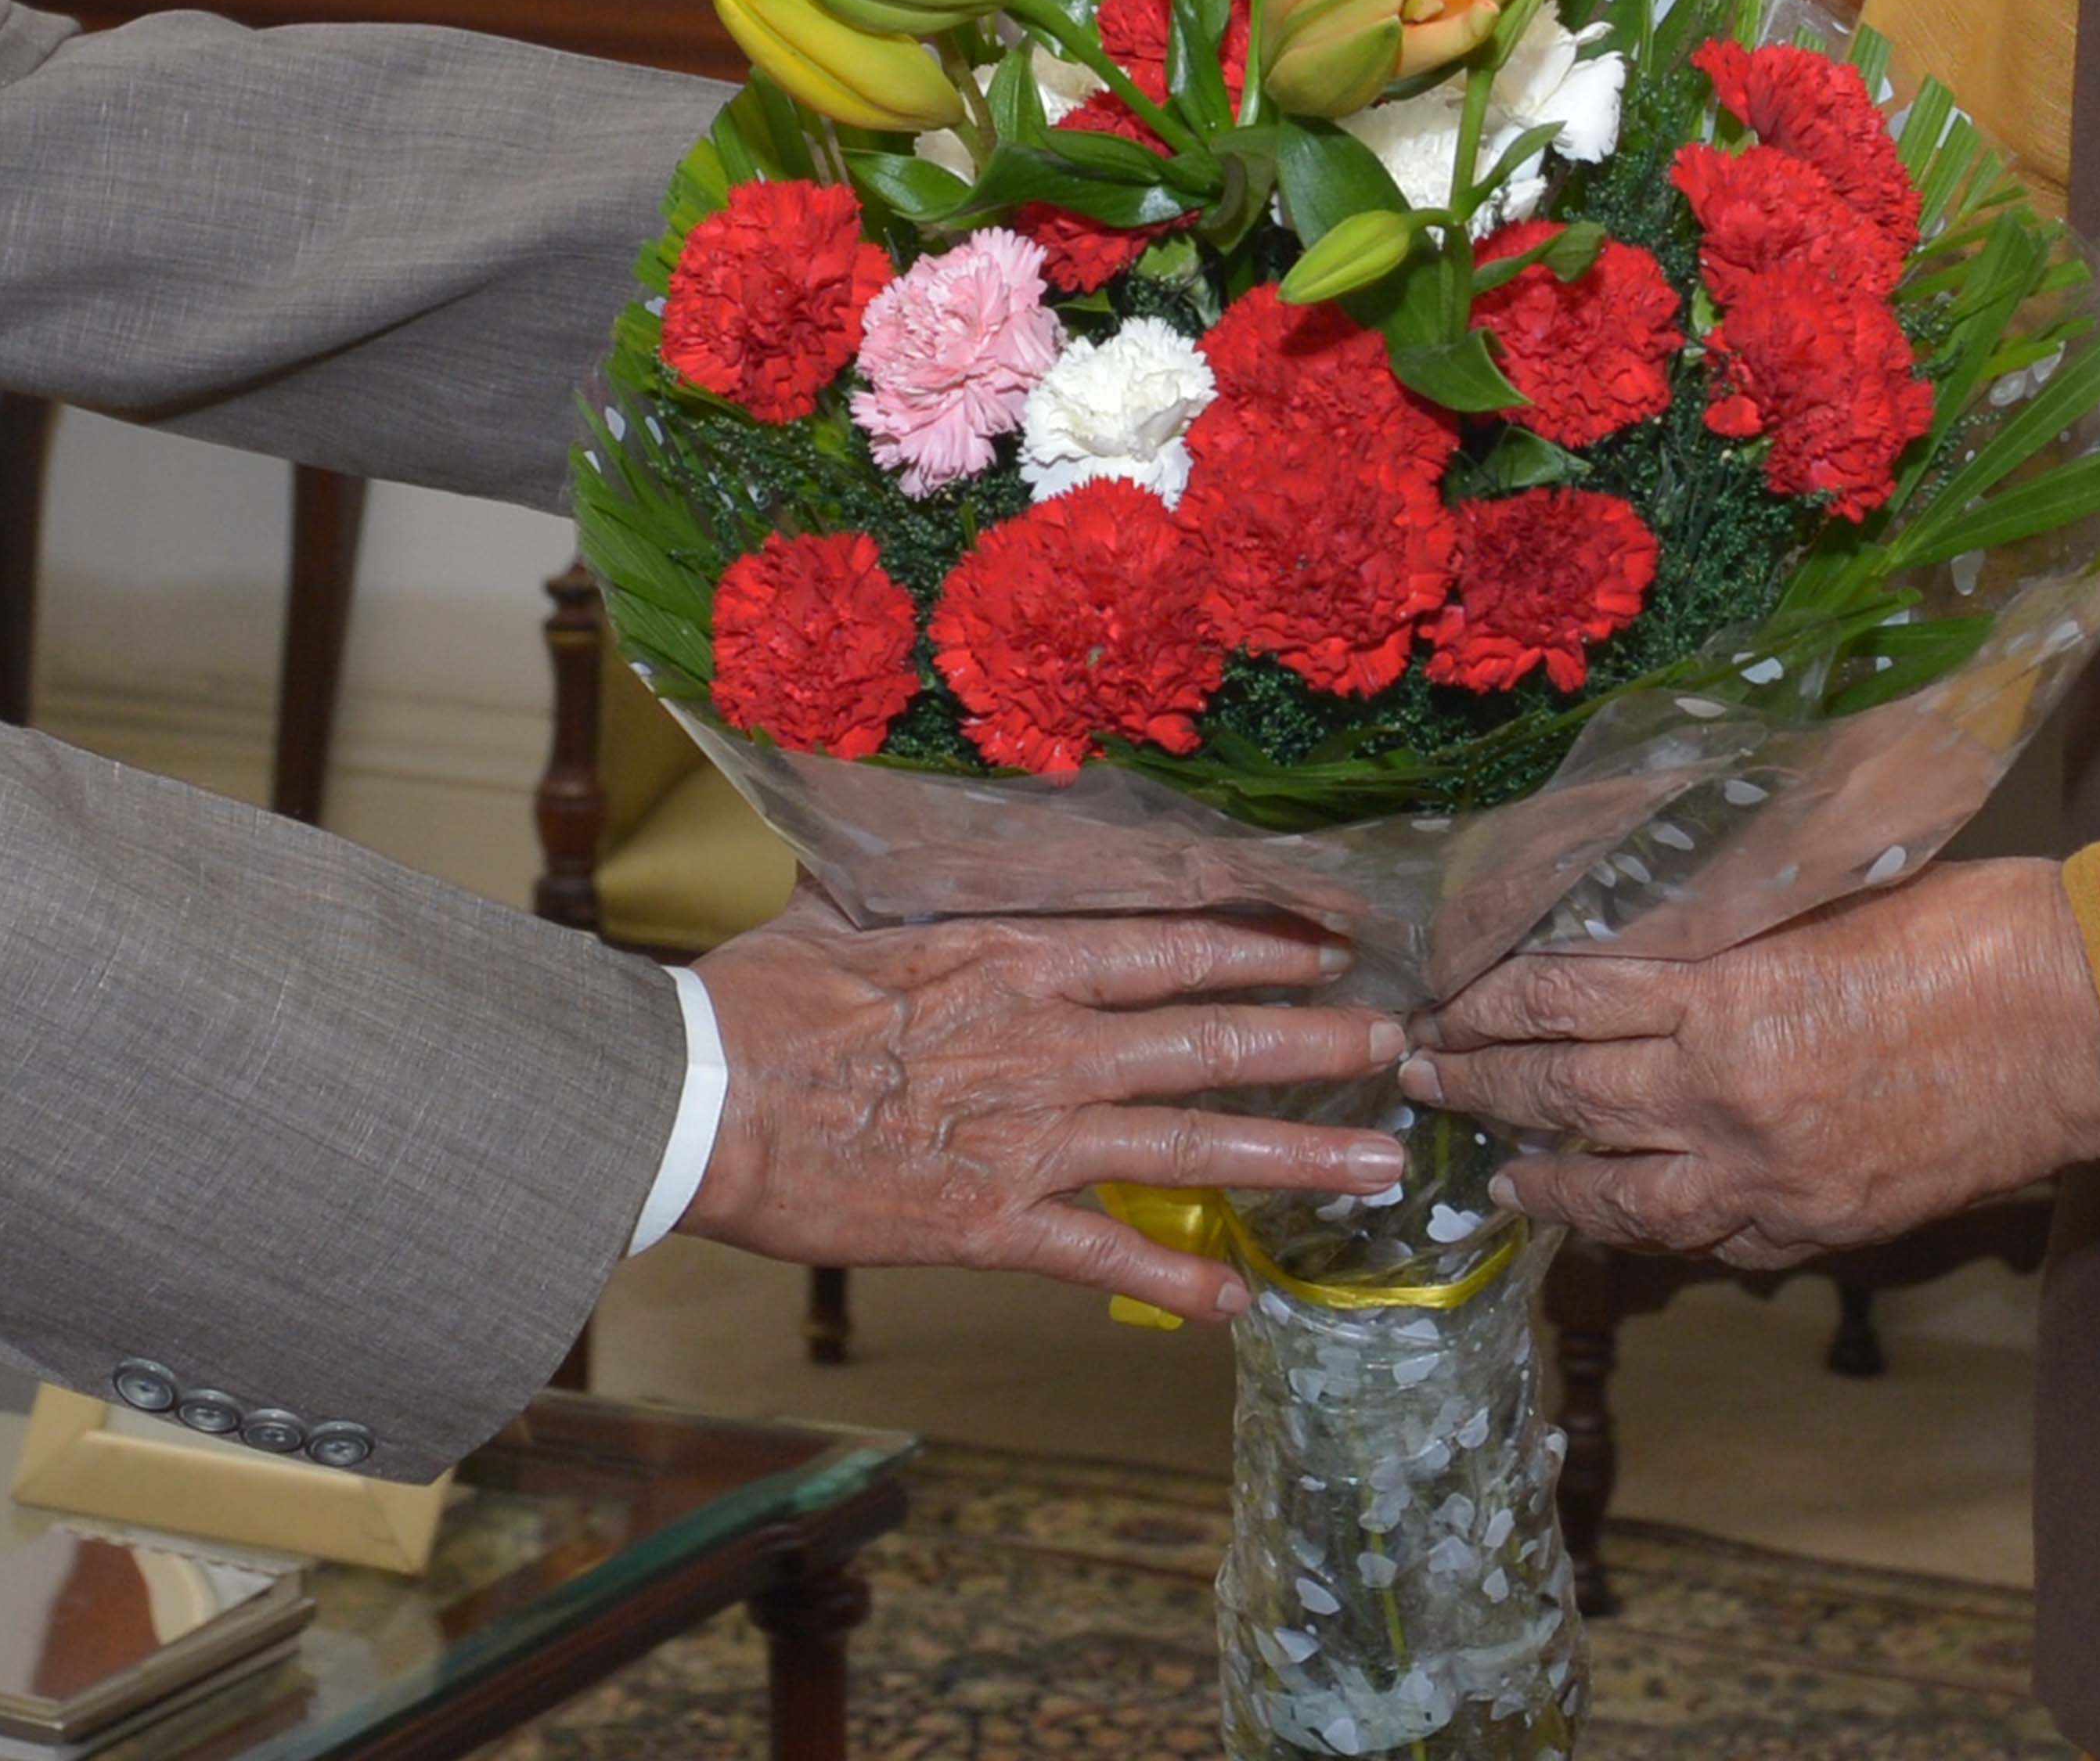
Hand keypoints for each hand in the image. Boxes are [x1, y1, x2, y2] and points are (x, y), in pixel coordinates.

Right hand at [685, 898, 1417, 1321]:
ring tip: (1377, 1165)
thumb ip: (907, 868)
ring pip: (1192, 1140)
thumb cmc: (759, 999)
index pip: (1172, 944)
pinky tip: (1240, 1300)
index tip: (1332, 943)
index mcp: (1016, 957)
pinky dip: (1177, 1276)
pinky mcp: (992, 1221)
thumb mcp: (842, 903)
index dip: (1261, 946)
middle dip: (1317, 1043)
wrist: (698, 1101)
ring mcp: (1030, 1135)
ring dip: (1294, 1153)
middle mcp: (1048, 1040)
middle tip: (1401, 1049)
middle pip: (1213, 1037)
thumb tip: (911, 798)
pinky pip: (1107, 1252)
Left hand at [1400, 858, 2099, 1265]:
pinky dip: (1662, 1234)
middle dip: (1484, 1087)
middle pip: (1570, 1100)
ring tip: (1503, 1177)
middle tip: (1423, 1077)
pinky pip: (1719, 1241)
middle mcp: (1730, 1097)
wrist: (2091, 1018)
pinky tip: (1631, 1225)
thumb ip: (1723, 925)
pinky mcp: (1830, 1224)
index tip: (1439, 1003)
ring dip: (1554, 1185)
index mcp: (1724, 996)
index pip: (1564, 1001)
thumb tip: (1637, 928)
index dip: (1489, 1004)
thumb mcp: (1820, 893)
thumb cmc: (1971, 922)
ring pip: (1628, 1199)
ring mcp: (1778, 1177)